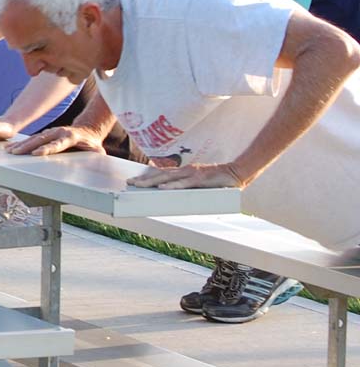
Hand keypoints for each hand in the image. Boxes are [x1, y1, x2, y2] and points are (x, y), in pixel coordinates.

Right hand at [4, 125, 105, 155]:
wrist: (87, 130)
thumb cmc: (91, 143)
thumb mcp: (97, 150)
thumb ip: (97, 156)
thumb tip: (98, 163)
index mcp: (71, 137)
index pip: (57, 144)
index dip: (47, 149)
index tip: (36, 154)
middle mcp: (59, 132)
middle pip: (41, 139)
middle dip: (27, 146)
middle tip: (16, 153)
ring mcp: (51, 132)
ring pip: (34, 138)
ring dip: (21, 144)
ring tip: (10, 151)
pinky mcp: (46, 134)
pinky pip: (32, 138)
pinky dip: (21, 143)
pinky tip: (11, 147)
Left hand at [128, 162, 243, 189]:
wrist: (237, 173)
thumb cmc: (218, 180)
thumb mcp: (200, 184)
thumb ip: (189, 188)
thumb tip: (177, 196)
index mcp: (184, 172)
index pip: (162, 174)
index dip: (148, 177)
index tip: (134, 180)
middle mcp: (185, 171)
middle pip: (160, 175)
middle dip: (144, 180)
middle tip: (129, 183)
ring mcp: (192, 174)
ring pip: (168, 178)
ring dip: (152, 182)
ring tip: (139, 186)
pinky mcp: (200, 179)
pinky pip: (183, 184)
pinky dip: (172, 186)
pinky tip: (162, 189)